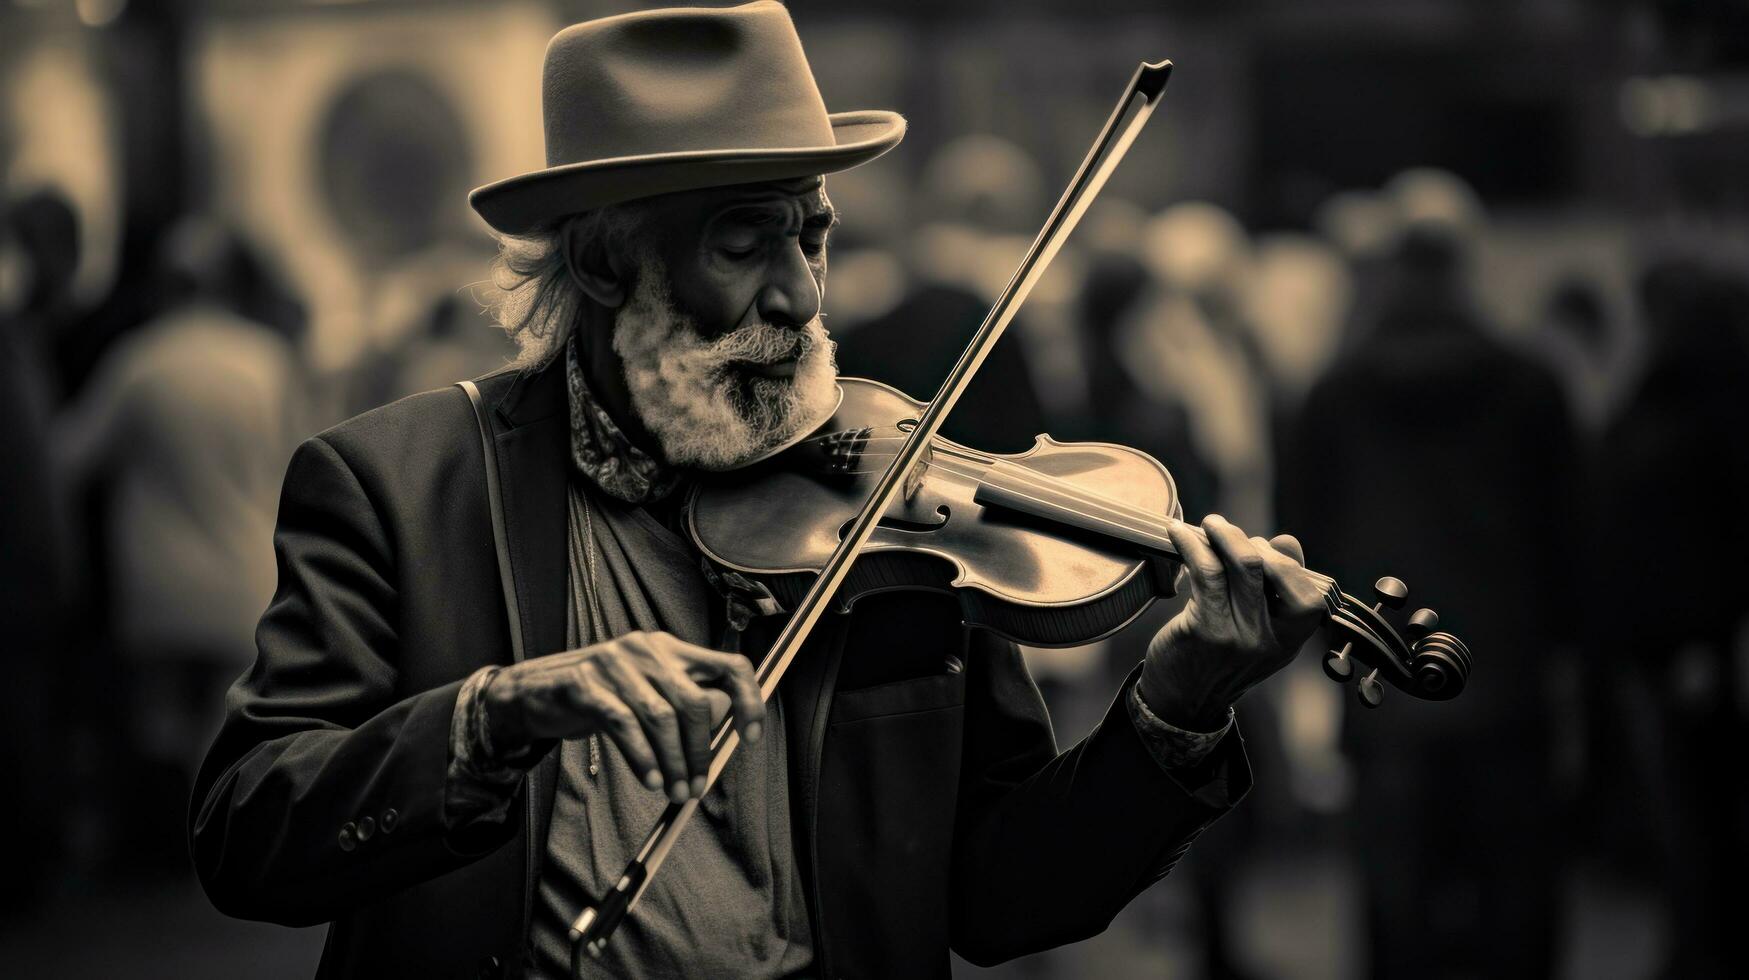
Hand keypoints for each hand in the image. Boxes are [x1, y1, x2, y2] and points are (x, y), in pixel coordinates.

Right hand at [480, 630, 765, 803]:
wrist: (535, 691)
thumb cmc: (600, 697)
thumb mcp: (646, 691)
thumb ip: (683, 705)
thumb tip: (723, 739)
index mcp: (671, 649)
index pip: (730, 666)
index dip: (749, 701)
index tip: (752, 738)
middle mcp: (648, 649)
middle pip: (695, 701)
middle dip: (701, 751)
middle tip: (697, 786)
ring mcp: (615, 663)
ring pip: (662, 717)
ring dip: (674, 762)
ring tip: (676, 790)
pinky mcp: (584, 683)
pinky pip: (624, 725)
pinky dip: (642, 758)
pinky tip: (652, 779)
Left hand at [1139, 515, 1334, 729]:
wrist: (1183, 702)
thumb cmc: (1219, 659)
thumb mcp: (1260, 633)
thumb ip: (1276, 591)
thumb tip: (1285, 540)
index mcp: (1291, 641)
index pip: (1308, 592)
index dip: (1284, 561)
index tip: (1259, 547)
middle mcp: (1270, 640)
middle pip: (1271, 568)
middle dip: (1246, 540)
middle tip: (1223, 532)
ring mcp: (1239, 635)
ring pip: (1242, 565)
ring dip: (1222, 533)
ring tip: (1208, 523)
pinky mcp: (1205, 629)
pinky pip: (1205, 571)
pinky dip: (1191, 544)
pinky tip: (1177, 533)